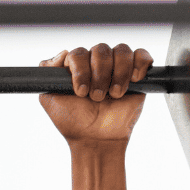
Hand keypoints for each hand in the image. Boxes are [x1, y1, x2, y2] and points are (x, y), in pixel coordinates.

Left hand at [39, 44, 153, 144]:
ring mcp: (117, 68)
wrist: (96, 139)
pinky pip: (142, 55)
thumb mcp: (51, 99)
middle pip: (101, 49)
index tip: (80, 92)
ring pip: (121, 50)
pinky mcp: (137, 75)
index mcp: (77, 68)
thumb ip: (48, 74)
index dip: (80, 70)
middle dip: (99, 75)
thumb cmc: (73, 122)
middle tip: (97, 97)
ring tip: (114, 94)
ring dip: (118, 73)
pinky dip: (139, 63)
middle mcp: (96, 64)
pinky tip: (134, 80)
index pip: (78, 53)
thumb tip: (62, 52)